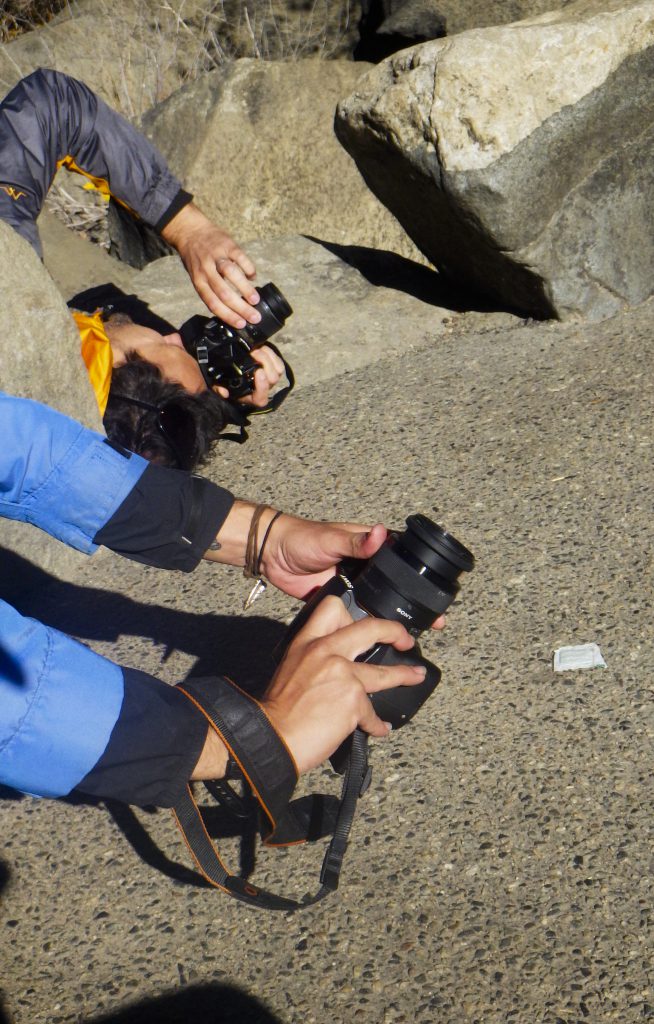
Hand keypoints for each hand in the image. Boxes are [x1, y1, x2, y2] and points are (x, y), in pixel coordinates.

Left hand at [161, 202, 259, 328]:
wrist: (190, 230)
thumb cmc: (196, 259)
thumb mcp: (198, 277)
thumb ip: (212, 290)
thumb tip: (232, 309)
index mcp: (199, 281)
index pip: (213, 303)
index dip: (228, 315)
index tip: (241, 324)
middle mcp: (206, 270)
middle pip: (224, 293)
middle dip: (241, 308)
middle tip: (255, 317)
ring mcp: (216, 256)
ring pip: (231, 274)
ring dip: (245, 289)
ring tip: (256, 300)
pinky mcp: (226, 244)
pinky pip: (239, 257)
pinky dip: (248, 268)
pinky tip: (253, 276)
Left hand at [203, 503, 444, 628]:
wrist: (272, 556)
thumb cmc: (301, 539)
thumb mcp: (331, 540)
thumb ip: (356, 542)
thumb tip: (381, 533)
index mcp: (368, 546)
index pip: (401, 559)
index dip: (420, 575)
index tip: (437, 592)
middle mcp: (365, 566)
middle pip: (396, 585)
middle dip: (414, 602)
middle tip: (434, 621)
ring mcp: (353, 585)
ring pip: (380, 602)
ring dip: (395, 617)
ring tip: (416, 634)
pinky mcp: (339, 601)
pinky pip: (359, 615)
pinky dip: (371, 625)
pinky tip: (384, 639)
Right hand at [212, 345, 284, 406]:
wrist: (233, 372)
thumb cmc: (226, 380)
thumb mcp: (218, 384)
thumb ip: (218, 389)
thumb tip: (223, 392)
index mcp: (250, 397)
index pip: (261, 398)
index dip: (262, 386)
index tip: (258, 371)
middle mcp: (262, 389)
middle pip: (272, 379)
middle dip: (265, 363)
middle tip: (253, 352)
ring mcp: (269, 380)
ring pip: (278, 371)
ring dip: (269, 357)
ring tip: (257, 349)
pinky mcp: (274, 370)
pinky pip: (279, 363)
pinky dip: (273, 354)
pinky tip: (263, 348)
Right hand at [262, 596, 426, 772]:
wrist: (273, 738)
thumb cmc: (278, 711)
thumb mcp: (292, 668)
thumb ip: (315, 659)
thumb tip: (341, 665)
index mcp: (307, 642)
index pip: (332, 608)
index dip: (354, 613)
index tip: (366, 624)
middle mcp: (325, 651)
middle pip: (370, 628)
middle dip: (393, 630)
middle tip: (405, 639)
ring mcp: (342, 674)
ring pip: (383, 672)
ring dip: (404, 675)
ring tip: (415, 676)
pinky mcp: (353, 700)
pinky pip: (373, 712)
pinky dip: (377, 724)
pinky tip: (378, 728)